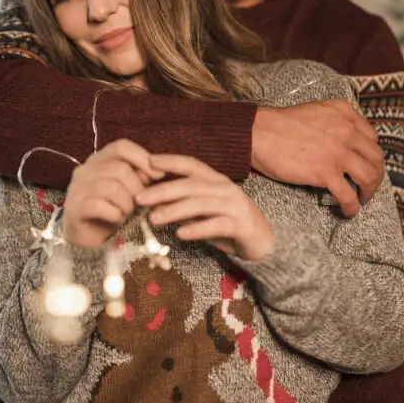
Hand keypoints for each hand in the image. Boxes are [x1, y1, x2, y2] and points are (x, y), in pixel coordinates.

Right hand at [63, 140, 163, 248]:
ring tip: (127, 213)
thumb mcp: (127, 190)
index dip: (142, 158)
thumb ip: (139, 178)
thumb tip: (157, 171)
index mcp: (98, 160)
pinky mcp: (74, 207)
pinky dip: (115, 214)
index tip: (158, 175)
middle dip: (137, 189)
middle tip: (139, 203)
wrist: (85, 234)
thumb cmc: (109, 210)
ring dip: (127, 204)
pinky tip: (116, 219)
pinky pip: (100, 206)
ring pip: (112, 187)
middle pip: (120, 169)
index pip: (121, 147)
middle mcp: (84, 170)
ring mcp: (76, 188)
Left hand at [136, 154, 272, 261]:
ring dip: (175, 210)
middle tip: (139, 198)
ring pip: (201, 204)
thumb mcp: (202, 211)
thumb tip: (152, 200)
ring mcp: (235, 206)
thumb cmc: (227, 223)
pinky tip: (180, 234)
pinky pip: (217, 225)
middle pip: (191, 185)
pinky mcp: (241, 225)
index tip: (148, 162)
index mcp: (215, 180)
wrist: (264, 241)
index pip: (191, 165)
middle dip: (162, 190)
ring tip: (154, 219)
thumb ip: (181, 203)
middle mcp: (225, 188)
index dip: (170, 161)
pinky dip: (197, 229)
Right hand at [252, 99, 383, 217]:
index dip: (370, 155)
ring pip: (369, 177)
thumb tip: (339, 142)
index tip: (364, 164)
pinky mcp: (325, 172)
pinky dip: (352, 206)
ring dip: (369, 192)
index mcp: (343, 114)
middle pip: (376, 158)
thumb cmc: (278, 124)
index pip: (371, 138)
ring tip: (361, 199)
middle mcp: (346, 131)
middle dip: (376, 175)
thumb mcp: (314, 111)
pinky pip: (348, 195)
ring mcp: (337, 153)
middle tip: (367, 185)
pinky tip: (349, 211)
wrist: (258, 133)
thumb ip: (332, 122)